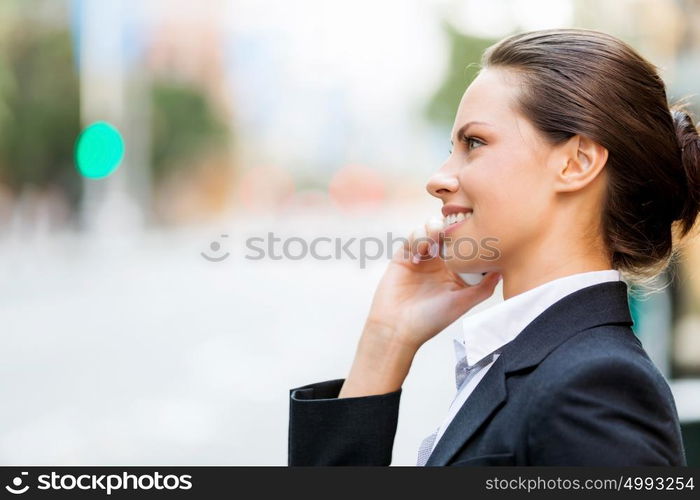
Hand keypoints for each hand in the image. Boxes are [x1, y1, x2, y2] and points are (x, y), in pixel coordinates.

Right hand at [364, 216, 501, 349]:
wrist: (397, 327)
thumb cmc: (431, 320)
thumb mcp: (463, 303)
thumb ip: (484, 287)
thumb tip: (503, 269)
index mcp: (456, 272)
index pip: (467, 244)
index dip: (471, 234)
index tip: (475, 232)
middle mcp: (440, 262)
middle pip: (449, 231)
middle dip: (451, 226)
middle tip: (451, 231)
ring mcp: (422, 257)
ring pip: (431, 228)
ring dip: (433, 229)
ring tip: (433, 242)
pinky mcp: (404, 255)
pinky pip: (413, 236)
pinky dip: (417, 238)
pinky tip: (418, 256)